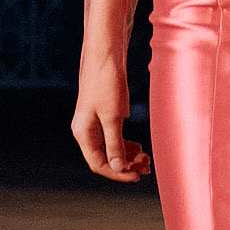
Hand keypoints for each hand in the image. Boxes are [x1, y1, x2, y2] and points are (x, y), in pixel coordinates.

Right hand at [71, 52, 149, 181]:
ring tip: (146, 157)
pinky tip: (138, 145)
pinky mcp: (104, 113)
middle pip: (105, 158)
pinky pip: (114, 136)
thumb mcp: (113, 116)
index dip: (118, 173)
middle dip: (125, 165)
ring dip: (127, 155)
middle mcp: (86, 129)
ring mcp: (94, 121)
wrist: (106, 53)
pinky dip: (126, 143)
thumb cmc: (106, 83)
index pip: (99, 164)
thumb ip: (115, 144)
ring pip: (110, 147)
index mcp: (83, 132)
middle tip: (147, 167)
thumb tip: (118, 169)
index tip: (137, 176)